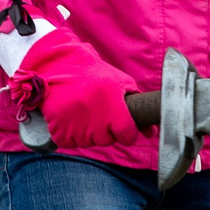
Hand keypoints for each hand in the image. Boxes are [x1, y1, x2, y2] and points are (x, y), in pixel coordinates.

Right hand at [12, 34, 140, 149]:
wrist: (60, 66)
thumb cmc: (93, 74)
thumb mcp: (119, 82)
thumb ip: (137, 105)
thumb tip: (151, 132)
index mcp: (113, 105)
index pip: (127, 135)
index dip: (127, 133)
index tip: (122, 127)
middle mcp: (96, 118)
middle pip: (107, 141)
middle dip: (105, 131)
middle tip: (97, 113)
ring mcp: (76, 126)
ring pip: (87, 143)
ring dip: (86, 133)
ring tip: (82, 112)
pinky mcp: (59, 129)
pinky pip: (68, 143)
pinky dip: (68, 134)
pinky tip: (69, 118)